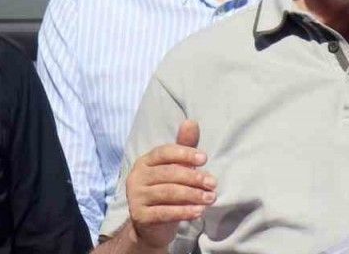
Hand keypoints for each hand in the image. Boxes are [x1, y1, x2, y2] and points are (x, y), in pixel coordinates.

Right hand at [126, 120, 215, 249]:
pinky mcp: (139, 216)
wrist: (151, 227)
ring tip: (210, 198)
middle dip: (194, 177)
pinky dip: (184, 212)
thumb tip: (191, 121)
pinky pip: (164, 212)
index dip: (185, 153)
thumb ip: (184, 147)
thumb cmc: (167, 191)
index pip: (164, 152)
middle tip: (213, 184)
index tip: (205, 158)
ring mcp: (135, 197)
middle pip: (168, 173)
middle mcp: (136, 177)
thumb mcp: (176, 168)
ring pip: (168, 192)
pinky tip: (199, 212)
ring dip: (192, 195)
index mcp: (145, 161)